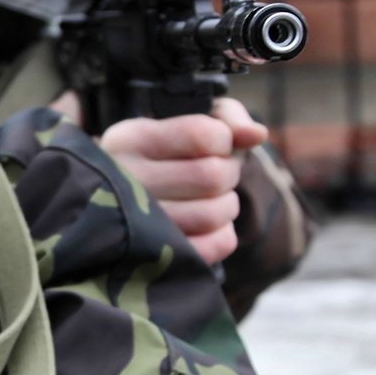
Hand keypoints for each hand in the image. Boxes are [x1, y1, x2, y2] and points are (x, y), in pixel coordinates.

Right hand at [98, 98, 268, 264]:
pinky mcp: (155, 257)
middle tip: (217, 174)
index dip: (224, 139)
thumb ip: (226, 117)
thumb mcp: (186, 120)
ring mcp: (136, 224)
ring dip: (226, 205)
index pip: (202, 135)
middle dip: (228, 173)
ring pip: (212, 214)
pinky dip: (222, 235)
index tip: (214, 144)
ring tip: (212, 199)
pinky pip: (212, 247)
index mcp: (130, 139)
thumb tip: (257, 135)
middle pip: (212, 177)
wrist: (118, 197)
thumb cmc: (164, 152)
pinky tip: (208, 225)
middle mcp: (125, 179)